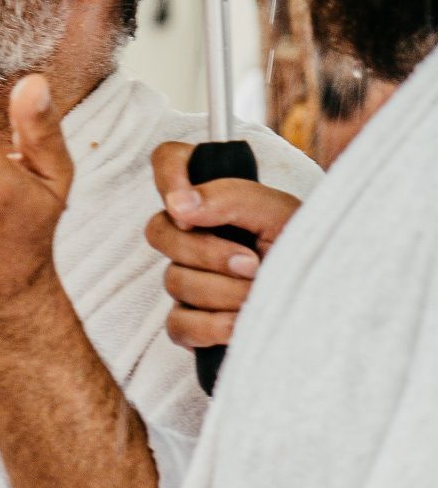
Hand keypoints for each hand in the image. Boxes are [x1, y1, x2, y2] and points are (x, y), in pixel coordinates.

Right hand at [146, 141, 301, 352]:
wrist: (328, 304)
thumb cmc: (306, 251)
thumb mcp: (281, 214)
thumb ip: (231, 197)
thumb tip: (178, 204)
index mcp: (214, 197)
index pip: (169, 161)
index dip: (169, 175)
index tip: (187, 205)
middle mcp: (194, 235)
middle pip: (159, 230)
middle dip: (208, 253)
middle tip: (252, 263)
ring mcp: (188, 277)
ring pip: (175, 280)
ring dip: (224, 292)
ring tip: (260, 294)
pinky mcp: (190, 321)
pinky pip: (178, 324)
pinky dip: (212, 326)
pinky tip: (240, 323)